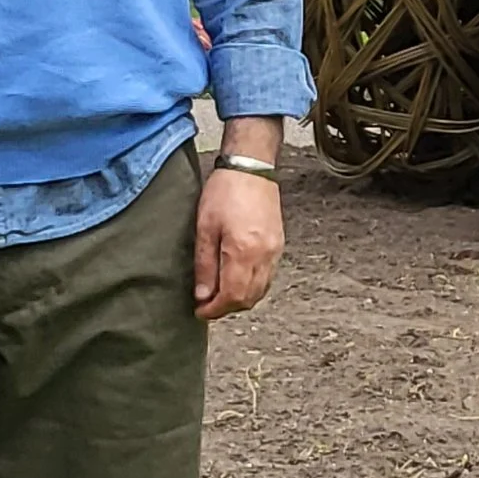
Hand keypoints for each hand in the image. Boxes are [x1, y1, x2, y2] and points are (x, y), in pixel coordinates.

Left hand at [194, 166, 283, 322]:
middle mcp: (264, 255)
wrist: (252, 167)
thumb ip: (204, 265)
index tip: (199, 310)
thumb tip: (202, 295)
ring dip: (240, 298)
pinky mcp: (279, 244)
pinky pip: (268, 277)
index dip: (214, 309)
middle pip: (248, 298)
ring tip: (220, 293)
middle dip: (227, 307)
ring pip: (260, 290)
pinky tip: (237, 279)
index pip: (231, 296)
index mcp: (244, 252)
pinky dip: (252, 286)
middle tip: (207, 305)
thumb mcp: (205, 228)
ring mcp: (275, 251)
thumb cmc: (225, 192)